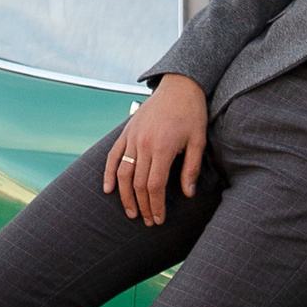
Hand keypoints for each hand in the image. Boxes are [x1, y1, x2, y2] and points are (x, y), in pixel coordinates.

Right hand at [106, 76, 207, 224]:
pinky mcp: (126, 131)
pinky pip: (113, 156)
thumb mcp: (199, 140)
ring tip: (131, 212)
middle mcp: (144, 144)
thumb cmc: (192, 113)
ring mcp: (132, 137)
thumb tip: (188, 194)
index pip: (155, 185)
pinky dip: (108, 174)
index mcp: (164, 148)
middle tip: (148, 221)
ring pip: (123, 173)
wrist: (179, 85)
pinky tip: (108, 189)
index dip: (155, 205)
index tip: (158, 219)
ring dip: (125, 196)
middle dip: (143, 205)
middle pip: (138, 184)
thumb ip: (191, 168)